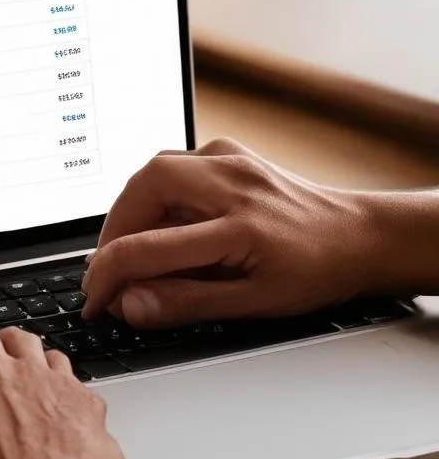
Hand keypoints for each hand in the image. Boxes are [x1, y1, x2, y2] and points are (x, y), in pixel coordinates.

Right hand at [83, 138, 379, 326]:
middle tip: (107, 267)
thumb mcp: (254, 305)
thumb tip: (130, 304)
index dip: (108, 278)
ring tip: (129, 246)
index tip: (96, 301)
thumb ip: (186, 303)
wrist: (361, 236)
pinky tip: (160, 217)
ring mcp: (231, 162)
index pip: (148, 248)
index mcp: (240, 228)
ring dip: (130, 209)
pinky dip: (154, 191)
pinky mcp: (229, 153)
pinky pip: (174, 162)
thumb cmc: (316, 271)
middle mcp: (232, 185)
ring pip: (154, 169)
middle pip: (144, 188)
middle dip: (112, 231)